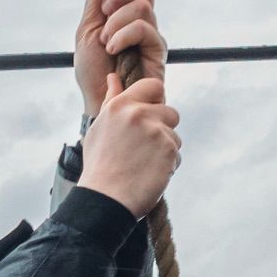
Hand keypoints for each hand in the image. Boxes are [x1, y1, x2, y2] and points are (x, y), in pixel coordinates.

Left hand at [74, 0, 166, 118]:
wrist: (101, 101)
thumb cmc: (93, 72)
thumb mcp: (87, 30)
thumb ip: (95, 1)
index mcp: (124, 13)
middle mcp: (142, 21)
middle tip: (104, 12)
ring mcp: (151, 35)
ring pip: (143, 6)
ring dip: (116, 21)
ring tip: (106, 43)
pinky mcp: (158, 51)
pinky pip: (145, 28)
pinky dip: (124, 34)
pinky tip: (114, 50)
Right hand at [78, 74, 181, 218]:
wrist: (106, 198)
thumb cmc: (100, 164)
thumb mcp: (99, 127)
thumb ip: (112, 100)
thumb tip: (114, 77)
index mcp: (120, 105)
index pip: (154, 85)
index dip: (156, 99)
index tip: (149, 114)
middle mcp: (139, 114)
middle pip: (170, 111)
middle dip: (163, 128)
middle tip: (143, 148)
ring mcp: (156, 131)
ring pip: (174, 135)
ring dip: (165, 149)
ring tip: (142, 163)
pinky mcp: (169, 149)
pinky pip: (177, 154)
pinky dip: (167, 165)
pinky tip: (149, 173)